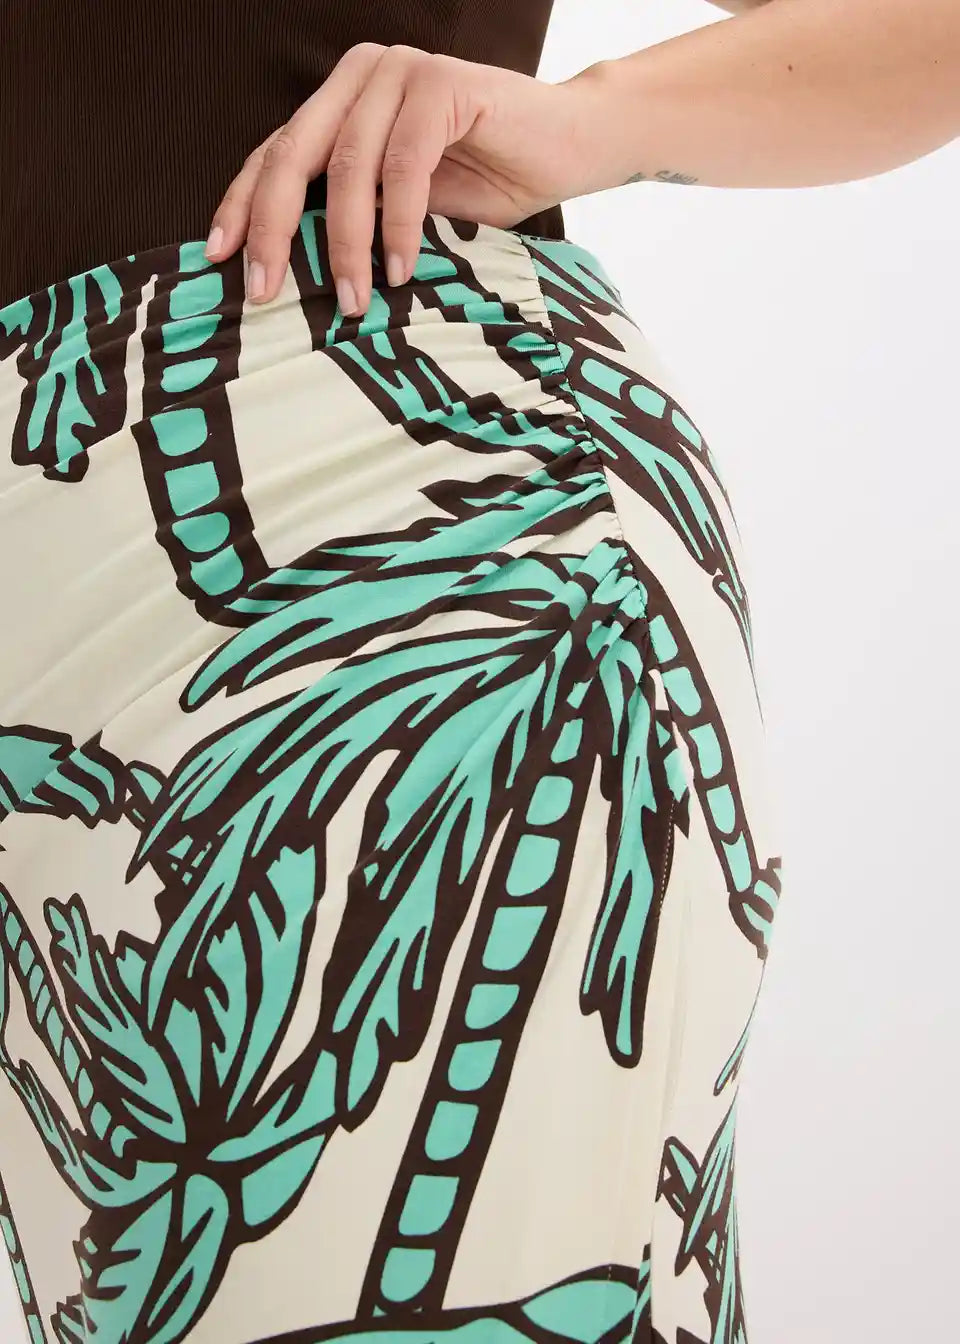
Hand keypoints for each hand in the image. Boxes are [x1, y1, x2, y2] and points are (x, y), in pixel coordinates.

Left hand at [203, 43, 605, 315]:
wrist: (576, 146)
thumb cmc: (493, 182)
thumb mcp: (407, 212)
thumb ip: (356, 220)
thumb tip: (297, 278)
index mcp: (343, 103)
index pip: (275, 155)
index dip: (243, 207)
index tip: (220, 259)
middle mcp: (362, 77)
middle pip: (293, 155)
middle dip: (274, 230)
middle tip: (266, 293)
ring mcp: (400, 72)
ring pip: (348, 166)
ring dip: (345, 243)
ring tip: (352, 302)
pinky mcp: (443, 83)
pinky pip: (404, 164)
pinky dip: (398, 224)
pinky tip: (401, 270)